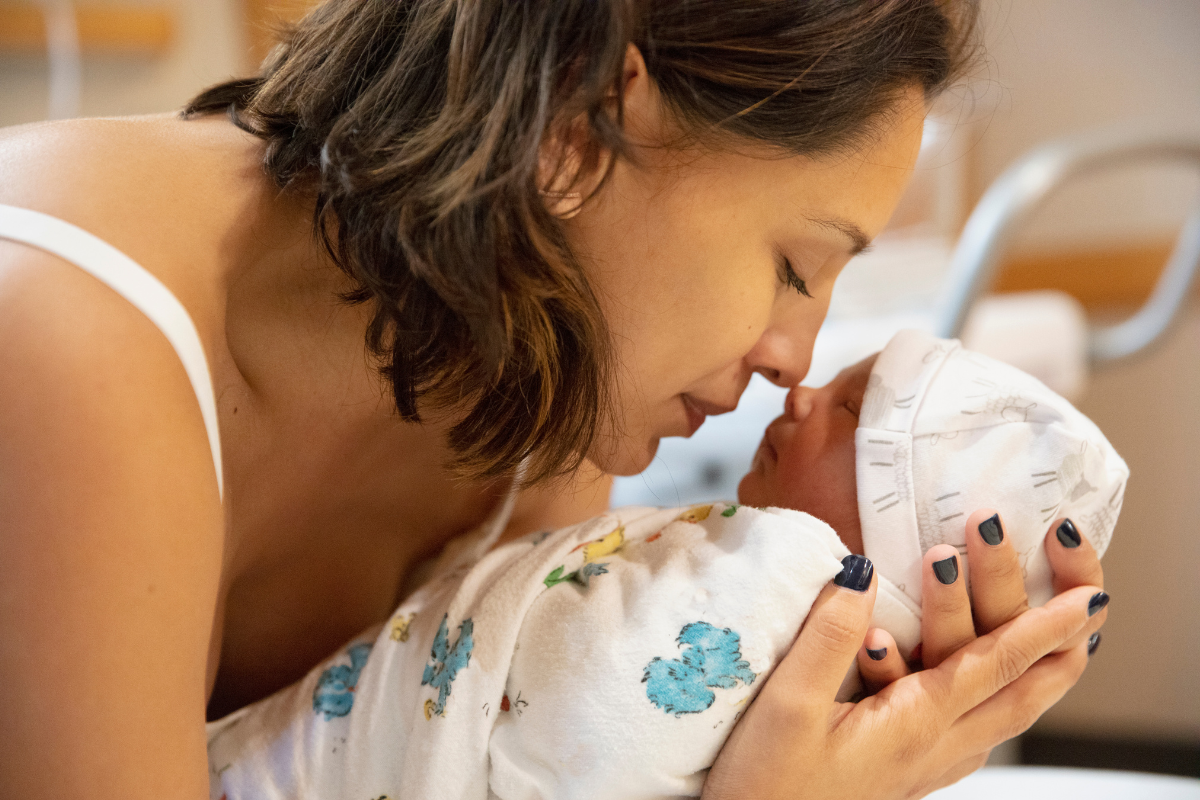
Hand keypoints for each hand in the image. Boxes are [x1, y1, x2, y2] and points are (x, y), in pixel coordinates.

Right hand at [703, 515, 1104, 799]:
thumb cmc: (766, 784)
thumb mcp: (787, 703)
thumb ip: (828, 635)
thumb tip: (861, 572)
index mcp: (912, 723)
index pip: (993, 667)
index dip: (1041, 628)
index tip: (1084, 598)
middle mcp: (932, 748)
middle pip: (1018, 700)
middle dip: (1059, 654)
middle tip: (1091, 616)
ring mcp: (923, 767)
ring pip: (1002, 720)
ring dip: (1035, 679)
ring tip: (1054, 650)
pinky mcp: (905, 776)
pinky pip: (975, 734)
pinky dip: (999, 702)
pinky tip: (982, 698)